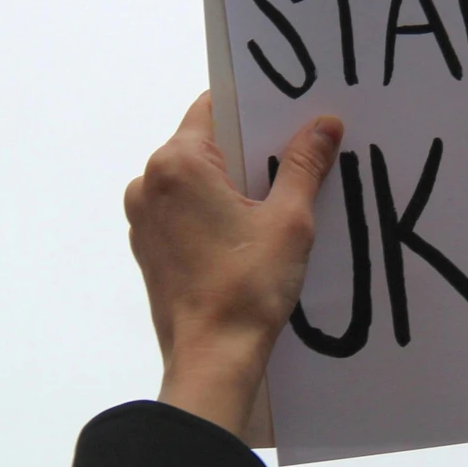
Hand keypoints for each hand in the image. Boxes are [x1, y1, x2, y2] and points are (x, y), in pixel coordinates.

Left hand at [124, 93, 343, 440]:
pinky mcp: (148, 248)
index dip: (253, 109)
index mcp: (177, 164)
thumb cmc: (248, 288)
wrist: (212, 359)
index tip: (287, 115)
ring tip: (276, 203)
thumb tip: (324, 123)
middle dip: (248, 150)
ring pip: (194, 180)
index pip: (213, 107)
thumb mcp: (290, 219)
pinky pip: (184, 211)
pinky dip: (213, 212)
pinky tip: (248, 234)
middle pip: (205, 144)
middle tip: (294, 159)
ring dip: (231, 184)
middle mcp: (149, 183)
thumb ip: (304, 164)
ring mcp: (143, 218)